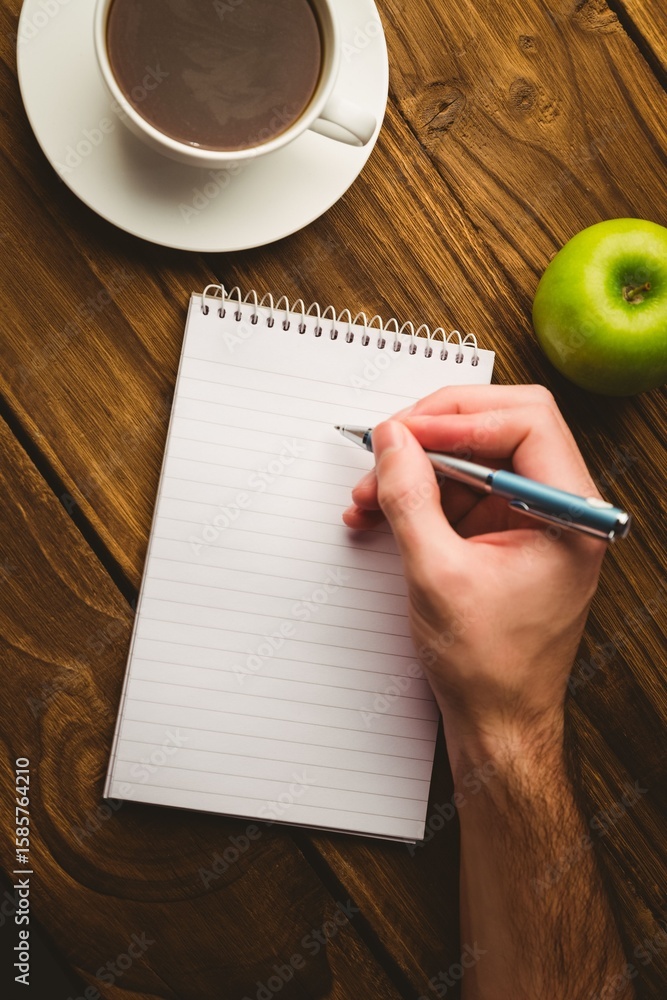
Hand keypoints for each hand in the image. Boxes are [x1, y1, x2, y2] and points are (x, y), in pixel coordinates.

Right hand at [343, 385, 606, 762]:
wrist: (497, 721)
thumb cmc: (491, 667)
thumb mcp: (438, 575)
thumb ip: (411, 498)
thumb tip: (393, 441)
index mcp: (569, 513)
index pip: (527, 421)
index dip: (460, 418)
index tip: (408, 432)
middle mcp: (558, 507)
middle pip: (500, 428)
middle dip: (434, 435)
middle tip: (388, 446)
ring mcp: (530, 519)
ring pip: (473, 458)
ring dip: (417, 469)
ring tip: (371, 493)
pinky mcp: (503, 534)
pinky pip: (460, 492)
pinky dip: (420, 496)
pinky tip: (381, 511)